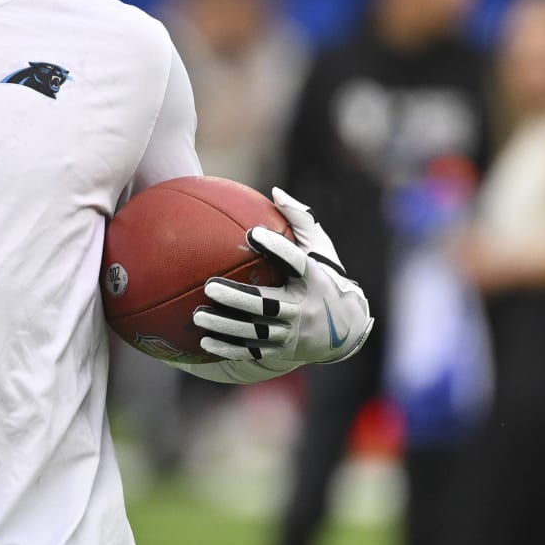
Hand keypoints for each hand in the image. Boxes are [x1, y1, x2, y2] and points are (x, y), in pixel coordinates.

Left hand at [191, 187, 373, 378]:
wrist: (345, 328)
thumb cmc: (324, 277)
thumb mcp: (320, 247)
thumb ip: (299, 220)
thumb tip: (275, 191)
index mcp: (314, 279)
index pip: (296, 262)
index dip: (276, 248)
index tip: (252, 233)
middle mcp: (305, 308)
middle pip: (268, 305)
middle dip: (238, 297)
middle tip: (209, 286)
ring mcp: (294, 334)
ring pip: (256, 332)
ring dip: (225, 325)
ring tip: (199, 315)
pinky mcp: (284, 352)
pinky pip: (253, 352)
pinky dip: (229, 348)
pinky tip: (204, 341)